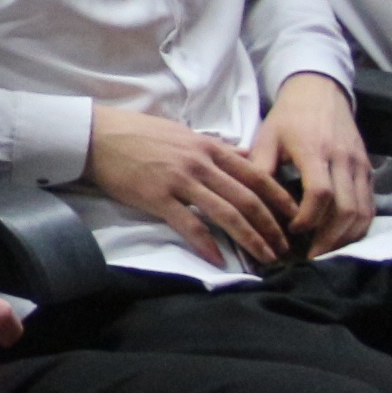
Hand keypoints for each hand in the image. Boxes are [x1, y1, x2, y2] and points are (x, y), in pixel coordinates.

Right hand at [87, 105, 289, 264]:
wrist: (96, 135)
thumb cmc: (138, 132)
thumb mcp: (184, 133)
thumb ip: (216, 147)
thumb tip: (245, 155)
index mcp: (209, 147)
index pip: (256, 175)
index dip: (280, 199)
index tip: (295, 218)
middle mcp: (201, 164)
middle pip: (248, 199)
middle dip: (272, 227)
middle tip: (285, 248)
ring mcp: (180, 180)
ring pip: (227, 214)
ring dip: (251, 239)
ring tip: (265, 258)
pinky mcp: (157, 197)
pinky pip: (189, 225)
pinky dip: (206, 244)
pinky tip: (219, 259)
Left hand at [255, 74, 375, 257]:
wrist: (321, 94)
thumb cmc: (288, 118)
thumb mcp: (267, 137)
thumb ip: (259, 167)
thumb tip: (246, 200)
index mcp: (315, 151)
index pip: (320, 193)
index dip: (307, 217)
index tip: (290, 231)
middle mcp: (343, 160)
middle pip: (346, 209)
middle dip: (328, 238)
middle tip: (308, 257)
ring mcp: (359, 166)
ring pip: (362, 211)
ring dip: (345, 237)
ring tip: (323, 253)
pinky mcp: (367, 171)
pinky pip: (369, 205)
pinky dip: (357, 226)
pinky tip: (340, 239)